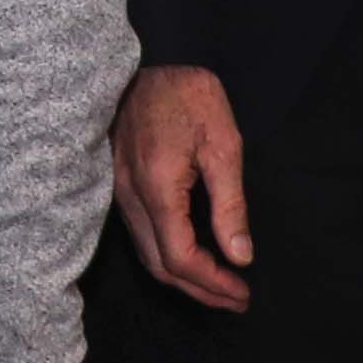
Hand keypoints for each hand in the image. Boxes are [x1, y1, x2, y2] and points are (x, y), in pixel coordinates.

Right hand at [113, 65, 251, 312]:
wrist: (147, 63)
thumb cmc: (189, 97)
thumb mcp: (223, 145)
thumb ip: (230, 204)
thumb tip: (240, 255)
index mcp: (158, 188)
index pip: (180, 257)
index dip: (213, 283)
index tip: (243, 291)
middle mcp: (131, 197)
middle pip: (160, 266)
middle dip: (200, 290)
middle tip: (236, 298)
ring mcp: (120, 193)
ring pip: (147, 255)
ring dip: (183, 277)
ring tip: (220, 284)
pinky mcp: (119, 186)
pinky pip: (140, 236)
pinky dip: (168, 257)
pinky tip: (193, 255)